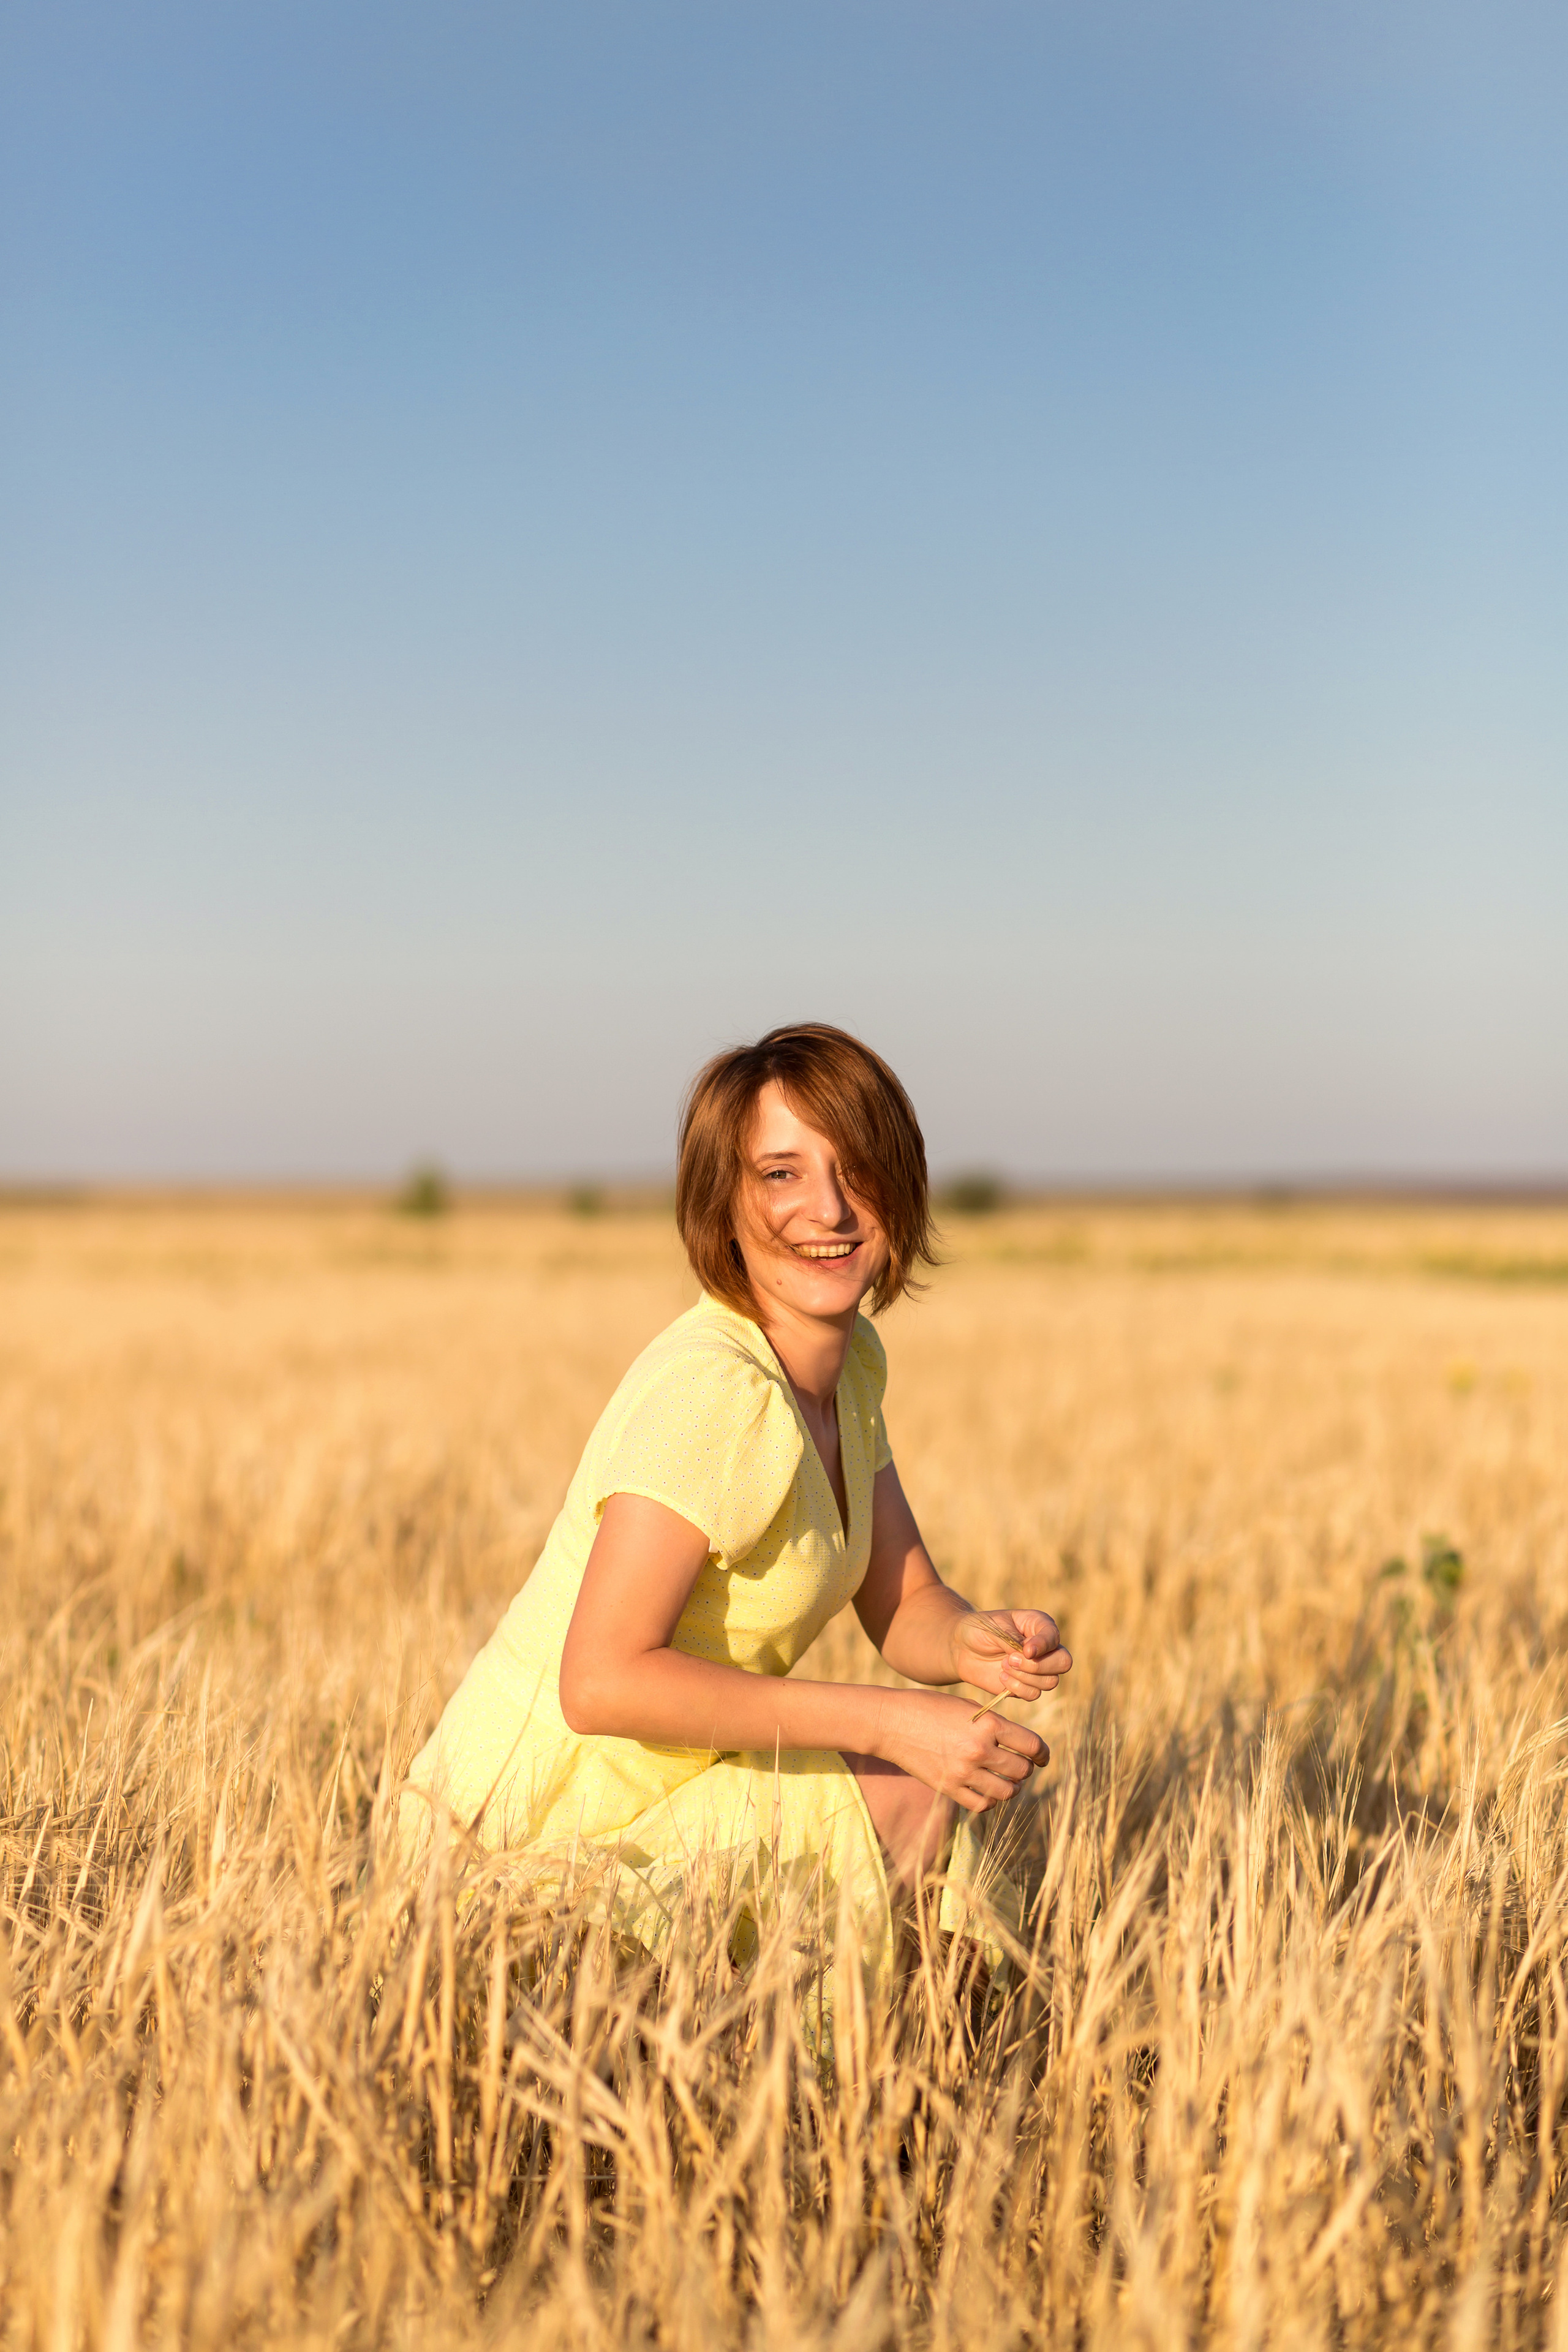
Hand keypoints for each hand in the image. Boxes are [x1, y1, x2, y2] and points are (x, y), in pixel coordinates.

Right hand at [872, 1688, 1048, 1813]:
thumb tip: (1020, 1745)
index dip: (1042, 1753)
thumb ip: (995, 1725)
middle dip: (1026, 1768)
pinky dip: (991, 1800)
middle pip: (1022, 1770)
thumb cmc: (931, 1708)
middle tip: (1021, 1765)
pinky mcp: (949, 1788)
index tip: (1042, 1757)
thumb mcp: (968, 1707)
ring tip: (1007, 1781)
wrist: (892, 1722)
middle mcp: (979, 1750)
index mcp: (988, 1725)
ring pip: (1006, 1791)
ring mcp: (963, 1772)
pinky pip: (982, 1804)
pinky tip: (988, 1791)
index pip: (1032, 1745)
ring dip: (1012, 1787)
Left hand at [949, 1609, 1071, 1705]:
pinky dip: (1017, 1689)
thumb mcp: (996, 1628)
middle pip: (1063, 1663)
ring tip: (1003, 1666)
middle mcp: (1044, 1648)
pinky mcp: (1026, 1686)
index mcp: (1039, 1626)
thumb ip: (1015, 1641)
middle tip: (1011, 1659)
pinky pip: (1034, 1695)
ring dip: (1025, 1677)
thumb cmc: (980, 1630)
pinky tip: (1001, 1677)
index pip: (1054, 1637)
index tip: (1026, 1650)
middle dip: (1037, 1666)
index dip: (1044, 1646)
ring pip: (1050, 1682)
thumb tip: (1032, 1655)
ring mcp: (1038, 1669)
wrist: (962, 1648)